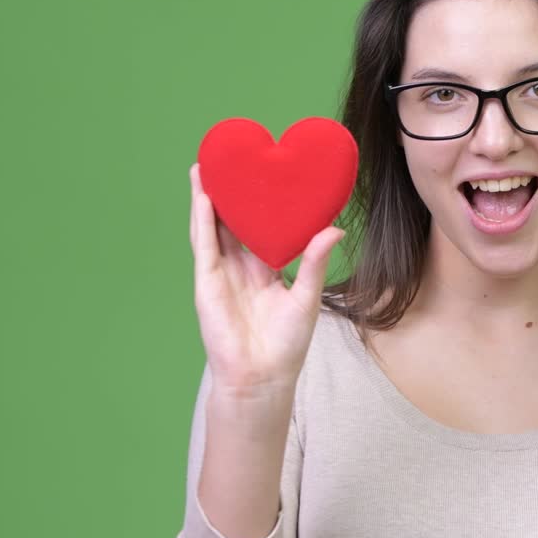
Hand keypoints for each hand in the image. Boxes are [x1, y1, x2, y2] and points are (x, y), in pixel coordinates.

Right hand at [189, 163, 343, 397]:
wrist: (262, 377)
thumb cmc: (285, 344)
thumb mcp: (307, 296)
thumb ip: (315, 262)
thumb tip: (335, 230)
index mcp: (265, 270)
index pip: (260, 229)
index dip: (259, 204)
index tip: (262, 176)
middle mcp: (241, 268)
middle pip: (232, 222)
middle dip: (229, 193)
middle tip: (230, 160)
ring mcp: (221, 273)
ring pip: (212, 227)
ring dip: (208, 198)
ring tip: (206, 167)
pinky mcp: (207, 283)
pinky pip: (204, 245)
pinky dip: (202, 220)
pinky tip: (203, 197)